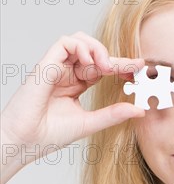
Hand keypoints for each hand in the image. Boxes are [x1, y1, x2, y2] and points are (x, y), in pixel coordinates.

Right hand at [1, 31, 144, 160]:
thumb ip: (113, 114)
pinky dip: (81, 47)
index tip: (140, 69)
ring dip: (98, 49)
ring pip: (79, 41)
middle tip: (134, 67)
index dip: (121, 66)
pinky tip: (91, 63)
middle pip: (93, 52)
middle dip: (116, 57)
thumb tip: (140, 110)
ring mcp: (55, 68)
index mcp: (75, 85)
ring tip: (108, 67)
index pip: (101, 68)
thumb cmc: (48, 135)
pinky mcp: (45, 65)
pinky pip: (64, 43)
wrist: (24, 142)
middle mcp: (66, 74)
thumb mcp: (90, 123)